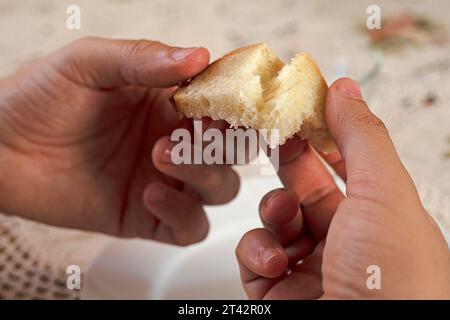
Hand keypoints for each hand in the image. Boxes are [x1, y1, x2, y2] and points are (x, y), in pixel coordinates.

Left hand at [0, 37, 238, 244]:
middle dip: (223, 144)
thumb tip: (198, 56)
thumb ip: (142, 59)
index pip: (223, 104)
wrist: (0, 151)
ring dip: (203, 175)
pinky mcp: (149, 217)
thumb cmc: (40, 100)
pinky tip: (150, 192)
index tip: (228, 105)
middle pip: (232, 151)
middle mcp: (175, 141)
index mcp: (169, 103)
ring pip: (220, 188)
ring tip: (160, 155)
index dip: (234, 105)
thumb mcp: (88, 64)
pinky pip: (189, 226)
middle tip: (195, 133)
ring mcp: (166, 181)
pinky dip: (183, 213)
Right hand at [235, 78, 449, 298]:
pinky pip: (254, 259)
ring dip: (271, 216)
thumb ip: (361, 137)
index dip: (321, 137)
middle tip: (271, 138)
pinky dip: (256, 255)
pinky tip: (271, 264)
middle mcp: (347, 243)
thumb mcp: (382, 194)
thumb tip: (345, 88)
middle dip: (287, 166)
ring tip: (280, 222)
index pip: (345, 167)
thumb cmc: (392, 281)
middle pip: (306, 190)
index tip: (298, 113)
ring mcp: (310, 269)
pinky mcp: (278, 293)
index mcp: (379, 218)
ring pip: (275, 224)